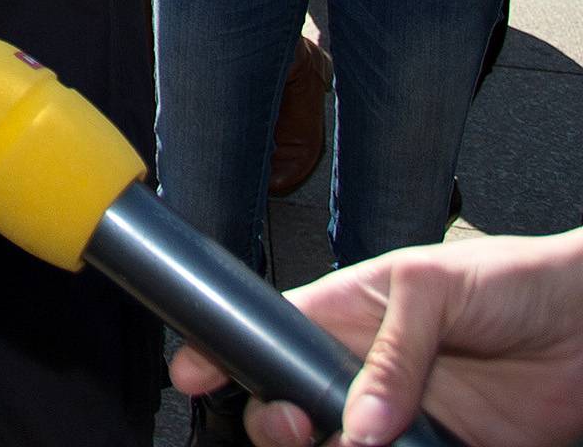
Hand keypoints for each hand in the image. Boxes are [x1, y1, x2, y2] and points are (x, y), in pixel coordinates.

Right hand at [171, 229, 582, 446]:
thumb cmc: (515, 279)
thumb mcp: (434, 287)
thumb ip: (392, 353)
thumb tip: (356, 422)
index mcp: (347, 312)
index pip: (271, 333)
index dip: (225, 355)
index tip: (194, 375)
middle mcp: (366, 370)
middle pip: (291, 407)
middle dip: (278, 423)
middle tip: (301, 426)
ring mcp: (402, 418)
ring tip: (354, 445)